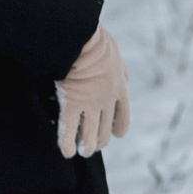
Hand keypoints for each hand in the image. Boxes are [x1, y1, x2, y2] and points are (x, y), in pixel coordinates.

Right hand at [56, 25, 130, 157]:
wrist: (85, 41)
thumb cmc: (98, 44)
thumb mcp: (117, 56)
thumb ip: (121, 69)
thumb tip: (125, 75)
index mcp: (119, 89)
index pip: (123, 114)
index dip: (120, 127)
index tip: (117, 134)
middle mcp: (107, 101)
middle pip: (106, 129)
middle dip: (100, 141)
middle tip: (94, 147)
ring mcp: (90, 104)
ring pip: (90, 134)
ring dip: (87, 146)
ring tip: (83, 152)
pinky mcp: (71, 104)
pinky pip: (68, 130)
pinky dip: (67, 144)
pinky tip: (67, 152)